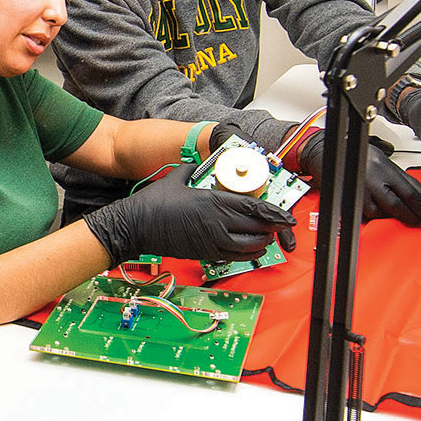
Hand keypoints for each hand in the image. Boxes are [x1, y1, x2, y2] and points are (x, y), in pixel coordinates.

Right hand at [83, 168, 294, 264]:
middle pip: (256, 228)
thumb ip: (193, 169)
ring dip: (262, 242)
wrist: (134, 227)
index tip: (285, 216)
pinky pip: (234, 257)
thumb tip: (199, 164)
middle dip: (272, 228)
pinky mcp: (204, 252)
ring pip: (249, 246)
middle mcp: (216, 222)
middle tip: (280, 225)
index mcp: (212, 201)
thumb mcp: (176, 178)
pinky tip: (251, 250)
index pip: (253, 207)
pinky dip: (248, 254)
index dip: (273, 212)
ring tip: (267, 237)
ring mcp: (211, 240)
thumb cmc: (153, 203)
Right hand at [295, 135, 420, 226]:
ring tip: (401, 212)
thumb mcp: (385, 161)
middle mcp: (372, 184)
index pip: (410, 194)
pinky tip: (382, 211)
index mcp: (384, 171)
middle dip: (413, 216)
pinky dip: (379, 215)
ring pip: (385, 214)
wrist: (327, 156)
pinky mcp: (351, 205)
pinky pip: (370, 216)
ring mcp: (360, 196)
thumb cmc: (355, 156)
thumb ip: (405, 179)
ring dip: (395, 215)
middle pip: (399, 208)